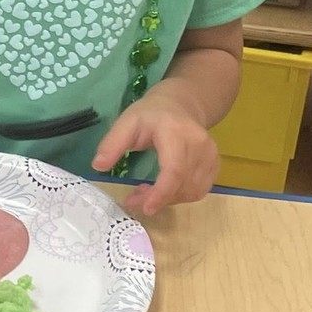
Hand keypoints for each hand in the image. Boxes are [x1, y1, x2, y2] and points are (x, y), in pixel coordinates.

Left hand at [91, 88, 219, 215]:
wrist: (180, 104)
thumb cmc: (150, 114)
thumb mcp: (126, 122)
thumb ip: (112, 143)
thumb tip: (98, 166)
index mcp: (176, 132)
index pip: (174, 169)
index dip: (161, 193)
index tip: (145, 208)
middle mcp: (199, 145)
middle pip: (182, 184)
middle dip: (157, 198)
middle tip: (133, 199)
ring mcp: (211, 156)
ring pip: (192, 192)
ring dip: (168, 199)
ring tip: (146, 192)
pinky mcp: (214, 165)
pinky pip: (198, 190)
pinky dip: (179, 196)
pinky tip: (162, 189)